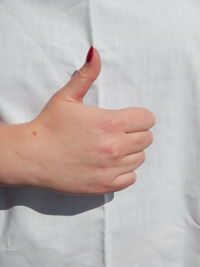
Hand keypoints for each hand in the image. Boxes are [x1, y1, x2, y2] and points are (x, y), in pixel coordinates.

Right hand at [22, 47, 155, 194]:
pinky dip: (125, 171)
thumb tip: (95, 53)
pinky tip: (110, 165)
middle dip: (136, 134)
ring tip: (112, 149)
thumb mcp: (67, 97)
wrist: (32, 156)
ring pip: (140, 158)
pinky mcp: (105, 185)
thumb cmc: (49, 126)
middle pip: (147, 139)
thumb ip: (86, 75)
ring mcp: (111, 168)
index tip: (129, 119)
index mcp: (111, 123)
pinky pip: (131, 178)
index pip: (147, 119)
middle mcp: (116, 147)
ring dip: (130, 152)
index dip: (140, 117)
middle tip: (118, 133)